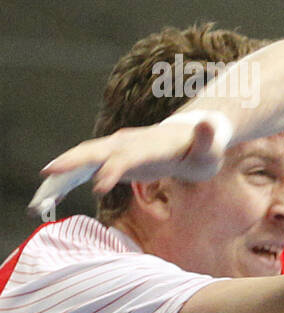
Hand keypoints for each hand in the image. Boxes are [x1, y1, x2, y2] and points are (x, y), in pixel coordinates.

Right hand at [28, 110, 232, 217]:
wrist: (195, 140)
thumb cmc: (204, 149)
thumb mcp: (210, 148)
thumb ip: (207, 138)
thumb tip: (208, 123)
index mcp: (152, 144)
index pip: (129, 157)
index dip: (114, 170)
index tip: (99, 188)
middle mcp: (131, 143)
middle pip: (98, 150)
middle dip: (75, 161)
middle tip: (49, 173)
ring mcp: (121, 148)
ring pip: (88, 155)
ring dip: (66, 167)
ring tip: (44, 182)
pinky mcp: (116, 157)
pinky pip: (90, 165)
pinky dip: (72, 174)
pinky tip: (55, 189)